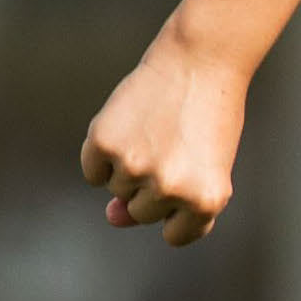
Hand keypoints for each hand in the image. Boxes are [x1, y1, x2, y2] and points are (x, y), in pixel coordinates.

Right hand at [80, 35, 249, 247]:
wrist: (200, 65)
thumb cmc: (208, 121)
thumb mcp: (203, 169)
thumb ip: (167, 204)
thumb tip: (113, 217)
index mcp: (207, 202)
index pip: (175, 234)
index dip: (178, 209)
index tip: (188, 180)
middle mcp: (171, 189)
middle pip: (141, 212)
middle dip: (152, 187)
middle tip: (174, 148)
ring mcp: (135, 167)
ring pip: (117, 190)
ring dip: (129, 167)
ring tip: (156, 132)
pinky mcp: (104, 143)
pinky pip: (92, 172)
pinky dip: (103, 156)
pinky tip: (128, 128)